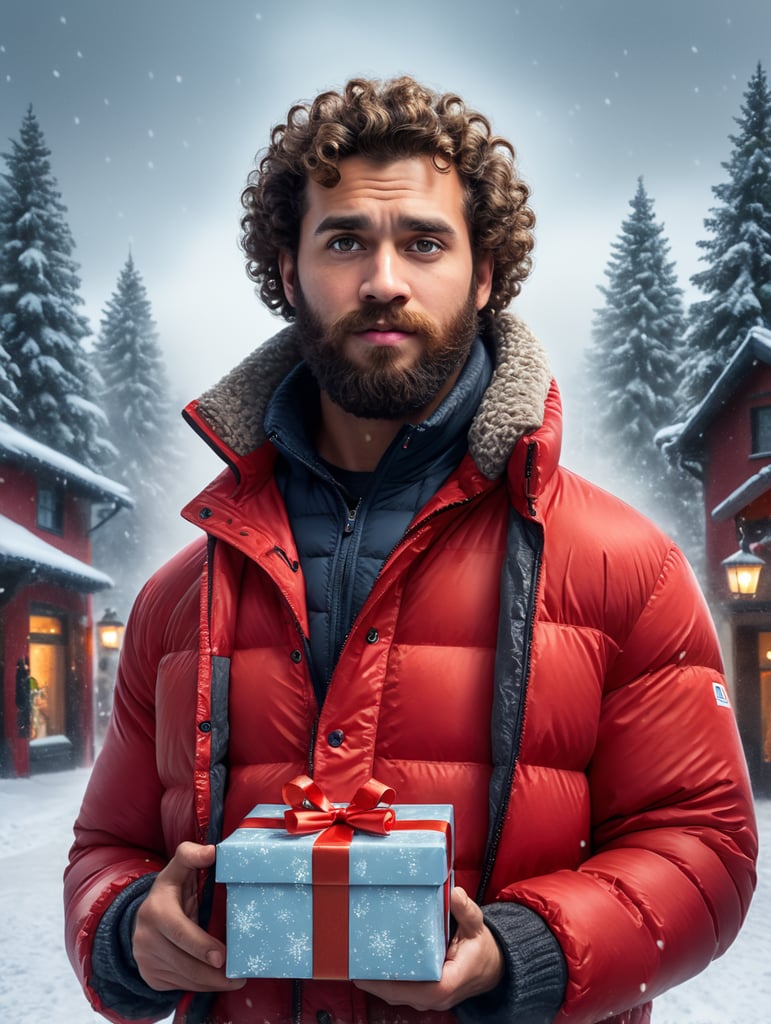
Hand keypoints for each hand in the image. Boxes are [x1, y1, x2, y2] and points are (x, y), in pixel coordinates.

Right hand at [132, 841, 245, 992]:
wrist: (142, 916)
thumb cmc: (171, 889)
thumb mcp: (178, 868)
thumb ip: (192, 855)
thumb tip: (213, 851)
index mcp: (156, 910)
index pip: (180, 932)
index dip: (201, 945)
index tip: (222, 957)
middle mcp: (146, 938)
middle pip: (184, 963)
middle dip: (213, 974)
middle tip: (239, 977)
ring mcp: (146, 960)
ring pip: (183, 978)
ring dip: (209, 983)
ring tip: (233, 981)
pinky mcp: (150, 976)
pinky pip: (178, 986)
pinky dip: (198, 985)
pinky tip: (214, 980)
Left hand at [354, 887, 503, 1011]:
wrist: (493, 967)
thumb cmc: (482, 949)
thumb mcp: (476, 926)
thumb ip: (465, 910)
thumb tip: (455, 894)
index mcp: (447, 983)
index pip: (413, 989)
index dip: (386, 983)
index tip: (365, 971)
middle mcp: (436, 996)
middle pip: (397, 994)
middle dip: (373, 980)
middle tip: (352, 958)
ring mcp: (429, 998)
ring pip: (396, 995)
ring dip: (376, 981)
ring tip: (356, 959)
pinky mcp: (425, 994)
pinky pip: (401, 990)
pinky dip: (385, 980)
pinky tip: (372, 963)